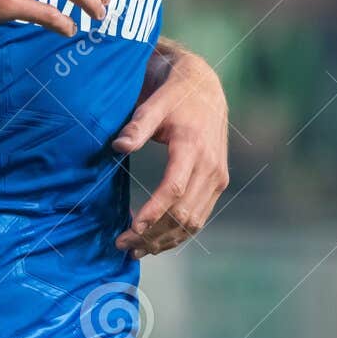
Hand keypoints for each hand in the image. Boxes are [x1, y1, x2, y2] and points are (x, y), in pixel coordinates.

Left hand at [112, 41, 228, 256]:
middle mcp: (210, 166)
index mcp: (193, 146)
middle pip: (183, 212)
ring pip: (193, 221)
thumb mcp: (154, 103)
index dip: (154, 212)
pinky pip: (200, 216)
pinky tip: (156, 241)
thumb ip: (137, 126)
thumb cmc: (174, 94)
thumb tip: (118, 145)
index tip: (132, 227)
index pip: (174, 188)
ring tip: (136, 250)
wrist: (205, 87)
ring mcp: (217, 177)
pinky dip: (179, 233)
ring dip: (165, 240)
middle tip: (122, 244)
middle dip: (153, 234)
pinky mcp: (218, 182)